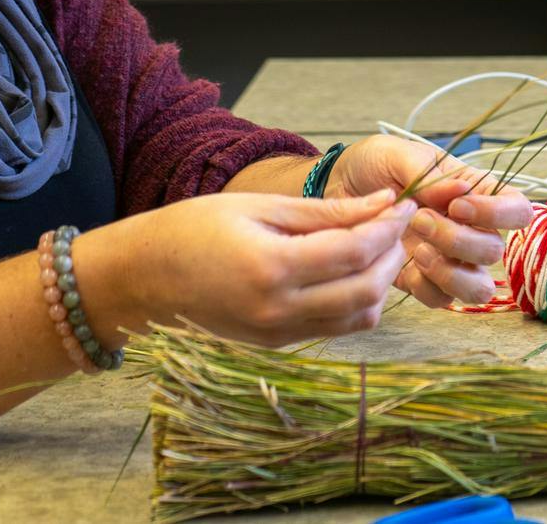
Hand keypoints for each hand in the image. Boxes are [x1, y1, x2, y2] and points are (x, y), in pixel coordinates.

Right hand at [73, 188, 415, 348]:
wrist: (143, 277)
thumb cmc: (193, 228)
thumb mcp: (259, 207)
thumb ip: (325, 211)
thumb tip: (382, 203)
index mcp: (271, 268)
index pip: (355, 251)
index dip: (388, 226)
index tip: (403, 202)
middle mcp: (279, 310)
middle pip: (367, 291)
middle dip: (392, 255)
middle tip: (396, 222)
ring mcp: (278, 334)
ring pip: (359, 318)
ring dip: (380, 282)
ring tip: (377, 244)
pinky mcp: (277, 344)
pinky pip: (335, 327)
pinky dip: (357, 300)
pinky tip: (351, 268)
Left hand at [331, 137, 535, 308]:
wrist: (335, 188)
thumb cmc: (374, 164)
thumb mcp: (397, 154)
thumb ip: (428, 175)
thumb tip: (460, 191)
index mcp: (474, 192)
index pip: (517, 210)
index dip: (499, 214)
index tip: (458, 206)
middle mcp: (470, 229)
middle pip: (494, 251)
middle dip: (458, 240)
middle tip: (419, 220)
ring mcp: (449, 259)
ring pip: (478, 287)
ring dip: (451, 273)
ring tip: (418, 250)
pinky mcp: (423, 281)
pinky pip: (442, 300)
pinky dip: (428, 287)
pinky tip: (407, 265)